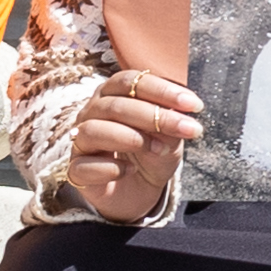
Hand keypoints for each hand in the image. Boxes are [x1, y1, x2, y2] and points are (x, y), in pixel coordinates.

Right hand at [60, 70, 198, 222]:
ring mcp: (81, 140)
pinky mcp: (76, 170)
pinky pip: (84, 165)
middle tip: (188, 129)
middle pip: (116, 105)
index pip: (131, 81)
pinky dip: (111, 168)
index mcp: (114, 94)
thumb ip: (171, 123)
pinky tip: (129, 171)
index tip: (194, 105)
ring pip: (94, 130)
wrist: (140, 189)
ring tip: (159, 150)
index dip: (163, 90)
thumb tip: (179, 114)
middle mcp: (92, 112)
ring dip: (131, 139)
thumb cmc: (153, 152)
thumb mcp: (170, 136)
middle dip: (155, 116)